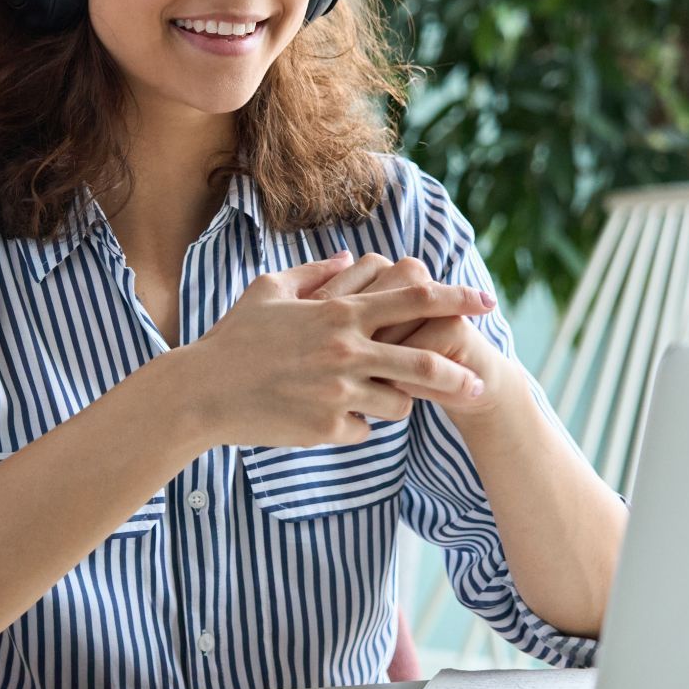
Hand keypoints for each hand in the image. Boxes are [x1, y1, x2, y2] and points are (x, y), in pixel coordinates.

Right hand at [182, 250, 495, 446]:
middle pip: (425, 361)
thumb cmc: (234, 338)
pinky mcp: (328, 428)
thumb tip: (349, 257)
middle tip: (478, 381)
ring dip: (398, 403)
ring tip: (377, 400)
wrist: (202, 392)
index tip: (485, 301)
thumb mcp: (269, 290)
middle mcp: (346, 351)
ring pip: (400, 404)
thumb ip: (314, 273)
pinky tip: (329, 419)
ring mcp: (339, 393)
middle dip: (458, 372)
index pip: (413, 299)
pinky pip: (363, 431)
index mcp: (338, 313)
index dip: (455, 298)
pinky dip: (355, 426)